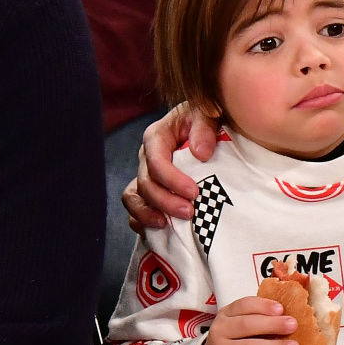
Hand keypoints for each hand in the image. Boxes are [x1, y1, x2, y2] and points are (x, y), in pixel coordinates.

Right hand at [123, 100, 218, 230]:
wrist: (208, 130)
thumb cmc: (208, 120)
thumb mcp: (208, 114)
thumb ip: (204, 128)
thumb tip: (200, 153)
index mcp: (158, 137)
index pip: (156, 160)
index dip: (171, 179)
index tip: (193, 193)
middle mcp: (147, 157)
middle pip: (146, 183)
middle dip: (165, 201)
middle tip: (189, 213)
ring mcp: (147, 176)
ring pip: (134, 198)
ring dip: (147, 214)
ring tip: (166, 225)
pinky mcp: (151, 192)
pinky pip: (136, 209)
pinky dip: (142, 221)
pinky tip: (159, 229)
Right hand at [198, 296, 299, 344]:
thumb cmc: (233, 343)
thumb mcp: (237, 325)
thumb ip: (257, 319)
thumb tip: (290, 316)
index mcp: (225, 315)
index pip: (243, 305)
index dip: (263, 306)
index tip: (281, 309)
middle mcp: (220, 332)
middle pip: (246, 325)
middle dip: (272, 324)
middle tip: (293, 325)